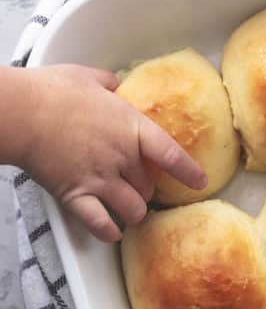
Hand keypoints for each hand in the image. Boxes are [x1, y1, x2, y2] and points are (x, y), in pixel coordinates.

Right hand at [10, 64, 207, 241]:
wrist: (22, 113)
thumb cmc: (52, 91)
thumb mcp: (89, 77)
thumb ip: (109, 82)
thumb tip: (115, 83)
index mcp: (131, 127)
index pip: (172, 154)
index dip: (189, 171)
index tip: (200, 182)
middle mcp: (122, 157)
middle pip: (149, 186)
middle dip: (146, 189)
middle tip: (139, 188)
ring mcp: (101, 179)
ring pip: (134, 209)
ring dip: (134, 212)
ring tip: (129, 210)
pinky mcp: (77, 196)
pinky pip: (102, 224)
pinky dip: (110, 232)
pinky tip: (113, 232)